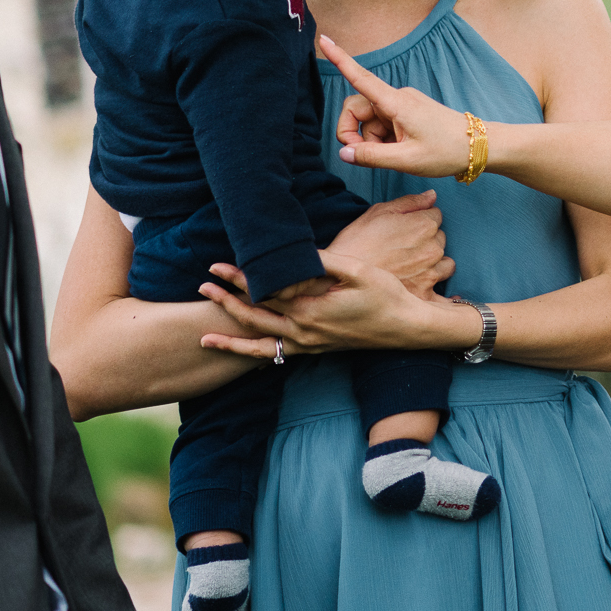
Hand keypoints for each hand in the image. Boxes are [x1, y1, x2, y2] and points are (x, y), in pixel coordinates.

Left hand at [198, 250, 474, 358]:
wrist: (407, 328)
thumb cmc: (387, 296)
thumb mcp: (357, 272)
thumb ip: (324, 262)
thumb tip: (294, 254)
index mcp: (311, 310)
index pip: (266, 293)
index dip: (240, 278)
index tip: (218, 266)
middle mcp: (305, 332)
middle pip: (255, 317)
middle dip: (226, 302)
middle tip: (202, 287)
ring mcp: (310, 344)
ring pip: (262, 344)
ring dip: (233, 339)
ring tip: (206, 337)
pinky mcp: (316, 349)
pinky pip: (279, 356)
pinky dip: (257, 356)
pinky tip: (244, 353)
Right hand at [320, 35, 470, 176]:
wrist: (480, 146)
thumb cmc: (448, 151)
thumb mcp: (408, 160)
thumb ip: (372, 157)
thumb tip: (343, 152)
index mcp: (397, 103)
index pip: (361, 78)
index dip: (340, 60)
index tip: (324, 39)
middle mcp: (397, 98)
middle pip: (356, 109)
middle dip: (353, 133)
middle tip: (363, 156)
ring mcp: (402, 105)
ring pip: (369, 121)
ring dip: (371, 141)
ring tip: (395, 156)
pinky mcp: (407, 113)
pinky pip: (382, 124)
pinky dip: (382, 140)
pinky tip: (399, 151)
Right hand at [324, 189, 453, 296]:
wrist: (338, 277)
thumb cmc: (356, 242)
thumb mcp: (378, 212)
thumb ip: (410, 202)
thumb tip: (432, 195)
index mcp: (424, 225)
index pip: (436, 215)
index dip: (420, 220)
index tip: (406, 228)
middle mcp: (433, 248)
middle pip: (440, 239)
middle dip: (427, 241)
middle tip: (404, 248)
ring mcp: (431, 272)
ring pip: (446, 263)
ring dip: (434, 264)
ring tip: (411, 268)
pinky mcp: (426, 294)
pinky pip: (443, 293)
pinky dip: (435, 289)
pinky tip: (423, 287)